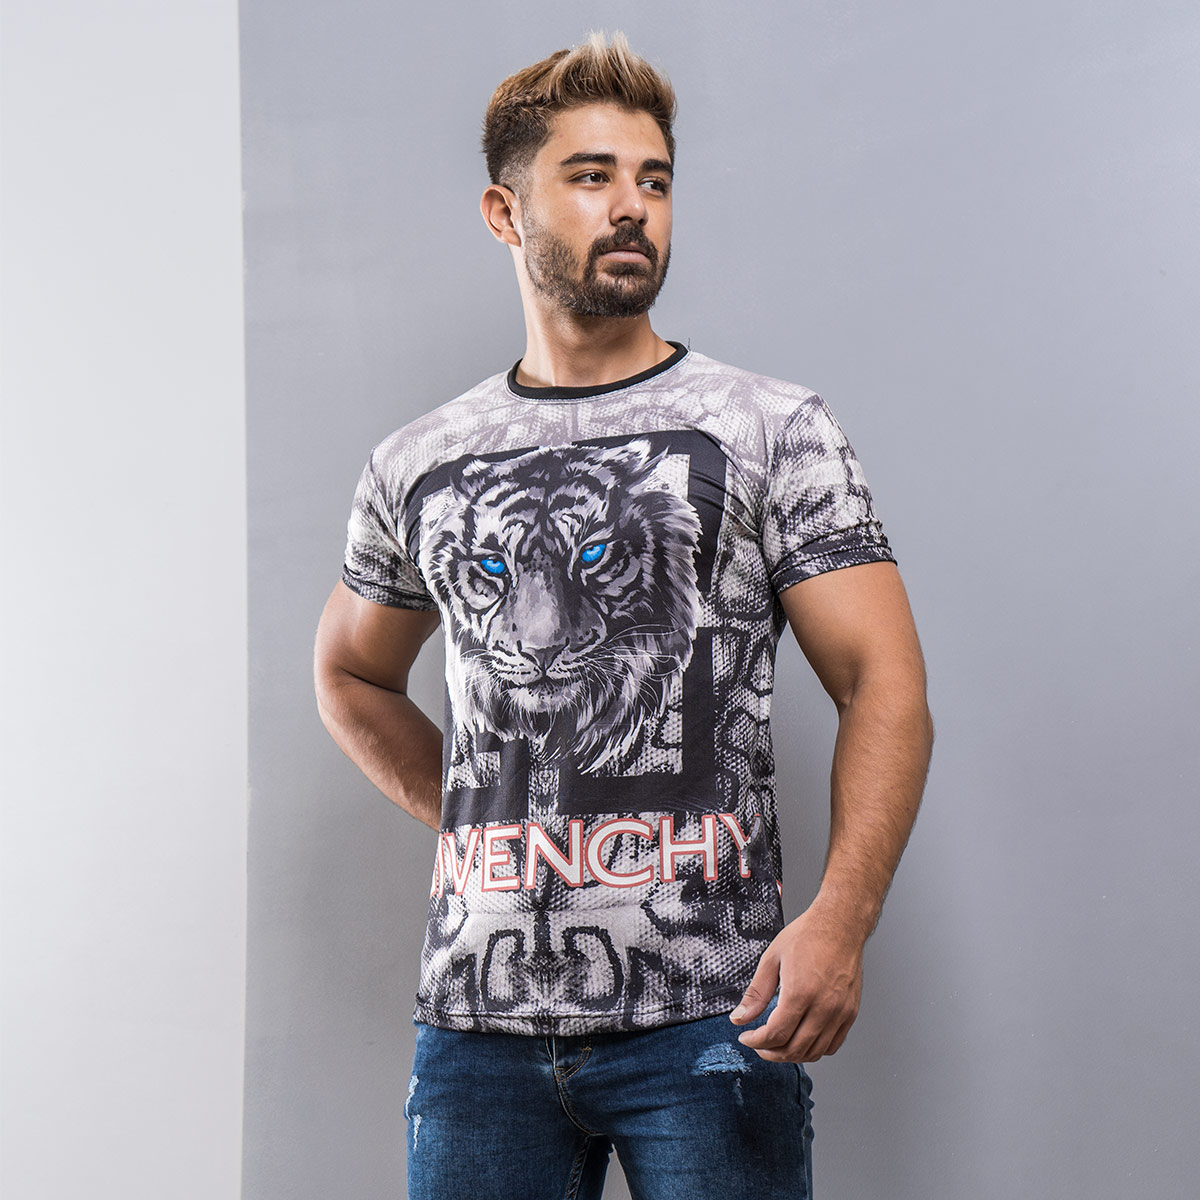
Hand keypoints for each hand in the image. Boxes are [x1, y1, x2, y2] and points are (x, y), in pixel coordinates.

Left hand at [729, 906, 863, 1061]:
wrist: (840, 925)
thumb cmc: (807, 936)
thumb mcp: (772, 959)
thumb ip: (756, 993)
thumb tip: (739, 1018)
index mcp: (801, 992)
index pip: (776, 1034)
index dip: (756, 1041)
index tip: (746, 1037)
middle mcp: (823, 1007)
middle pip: (794, 1049)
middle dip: (771, 1052)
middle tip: (758, 1044)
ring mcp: (840, 1012)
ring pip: (814, 1052)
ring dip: (792, 1055)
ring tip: (777, 1045)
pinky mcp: (850, 1013)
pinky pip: (832, 1045)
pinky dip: (814, 1050)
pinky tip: (801, 1040)